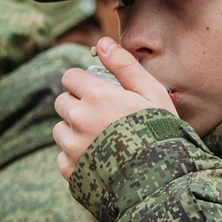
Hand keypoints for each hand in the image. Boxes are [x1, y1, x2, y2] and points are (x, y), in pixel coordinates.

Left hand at [53, 36, 174, 178]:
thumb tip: (102, 42)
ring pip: (60, 130)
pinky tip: (98, 159)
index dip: (83, 82)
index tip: (97, 91)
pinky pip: (62, 157)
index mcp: (97, 96)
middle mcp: (78, 119)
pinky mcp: (69, 170)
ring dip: (74, 131)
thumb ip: (124, 66)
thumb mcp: (151, 93)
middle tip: (104, 117)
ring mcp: (71, 146)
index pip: (70, 77)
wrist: (160, 179)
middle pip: (62, 102)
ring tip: (102, 139)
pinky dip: (75, 157)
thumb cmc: (161, 132)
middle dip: (78, 105)